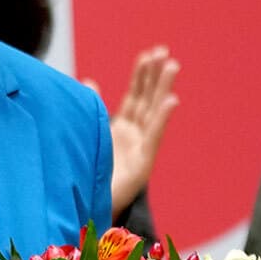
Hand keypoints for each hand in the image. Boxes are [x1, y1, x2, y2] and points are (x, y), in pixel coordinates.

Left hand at [96, 47, 177, 215]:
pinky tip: (172, 100)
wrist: (89, 209)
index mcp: (121, 129)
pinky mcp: (143, 164)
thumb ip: (92, 110)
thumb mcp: (89, 136)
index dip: (141, 76)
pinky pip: (154, 136)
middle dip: (154, 76)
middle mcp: (134, 136)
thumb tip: (88, 81)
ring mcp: (140, 149)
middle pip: (146, 100)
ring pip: (154, 113)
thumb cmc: (91, 174)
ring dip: (163, 89)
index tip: (149, 53)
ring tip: (172, 66)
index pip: (134, 96)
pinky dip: (162, 118)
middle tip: (163, 51)